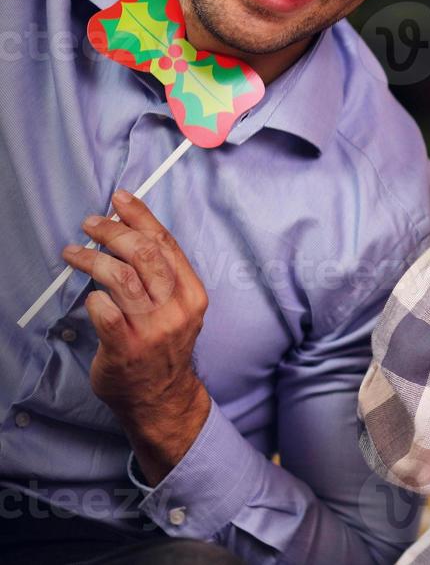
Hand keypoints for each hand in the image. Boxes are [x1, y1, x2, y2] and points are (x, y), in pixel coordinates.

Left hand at [62, 189, 211, 484]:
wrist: (161, 396)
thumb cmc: (163, 346)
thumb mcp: (176, 307)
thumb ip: (160, 275)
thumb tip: (129, 231)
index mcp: (191, 293)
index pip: (166, 243)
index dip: (141, 216)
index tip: (120, 198)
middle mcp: (176, 307)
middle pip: (143, 253)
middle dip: (113, 231)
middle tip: (90, 224)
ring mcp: (152, 328)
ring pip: (120, 276)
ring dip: (92, 258)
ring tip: (74, 252)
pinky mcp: (126, 346)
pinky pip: (104, 310)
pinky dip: (93, 298)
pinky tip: (89, 297)